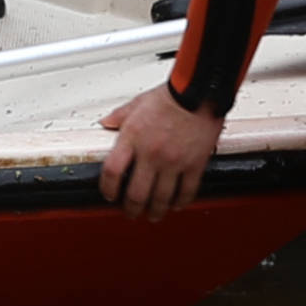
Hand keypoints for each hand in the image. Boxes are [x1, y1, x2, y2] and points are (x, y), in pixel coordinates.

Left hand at [94, 87, 225, 221]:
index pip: (112, 172)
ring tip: (153, 214)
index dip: (108, 188)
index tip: (109, 194)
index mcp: (133, 138)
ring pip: (161, 198)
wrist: (199, 91)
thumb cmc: (172, 95)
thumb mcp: (138, 102)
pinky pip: (186, 191)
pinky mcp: (194, 164)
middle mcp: (151, 153)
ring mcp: (173, 162)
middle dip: (131, 209)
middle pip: (136, 194)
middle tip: (131, 212)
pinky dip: (180, 202)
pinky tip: (176, 204)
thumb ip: (120, 116)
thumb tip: (106, 123)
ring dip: (155, 211)